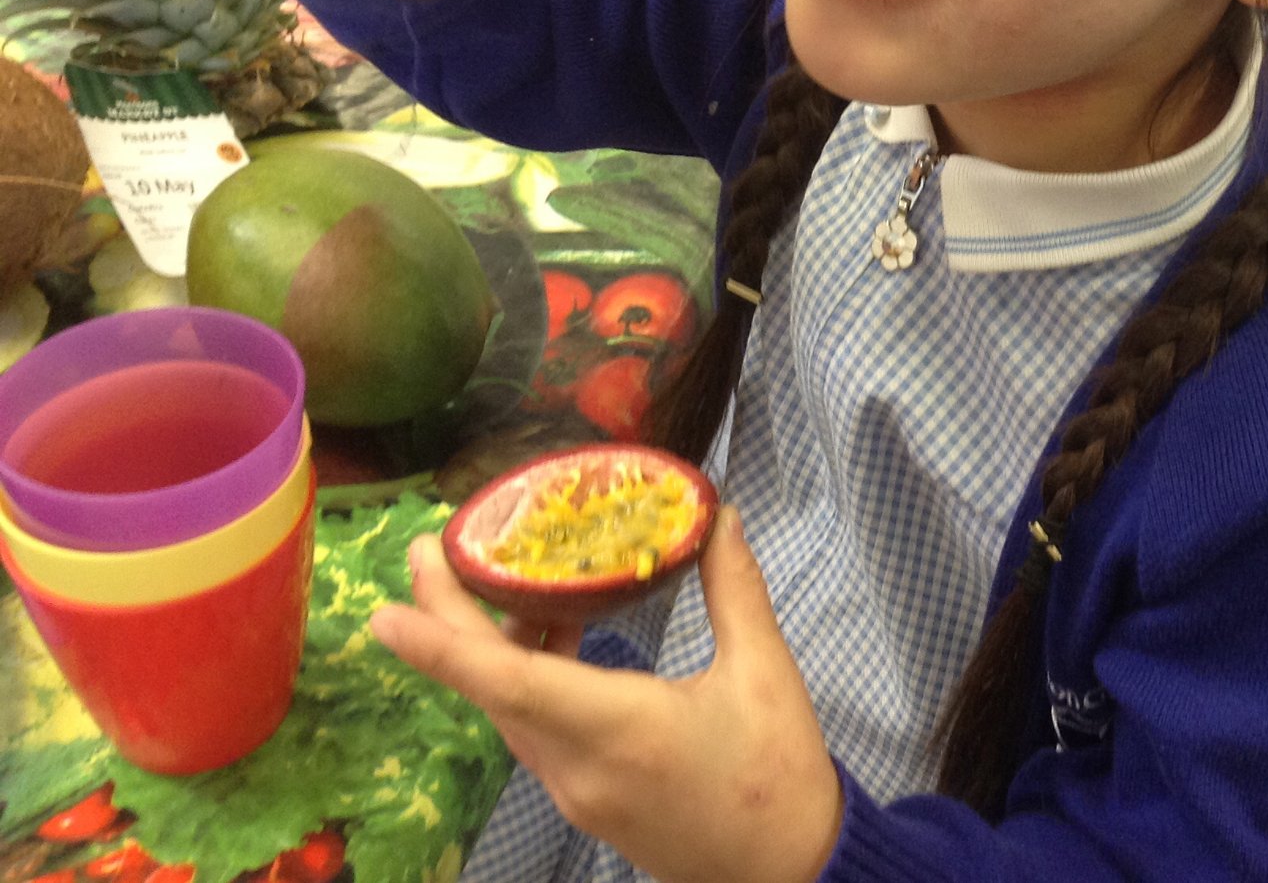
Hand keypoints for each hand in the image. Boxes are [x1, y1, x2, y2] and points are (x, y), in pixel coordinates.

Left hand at [371, 508, 843, 882]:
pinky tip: (550, 632)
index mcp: (620, 730)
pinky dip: (525, 676)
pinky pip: (535, 729)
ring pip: (510, 710)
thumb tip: (720, 515)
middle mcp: (580, 766)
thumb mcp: (764, 672)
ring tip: (488, 576)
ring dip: (487, 646)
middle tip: (423, 550)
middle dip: (448, 621)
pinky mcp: (588, 798)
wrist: (789, 871)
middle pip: (493, 689)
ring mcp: (578, 789)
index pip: (510, 684)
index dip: (443, 645)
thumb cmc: (777, 772)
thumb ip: (735, 589)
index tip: (383, 613)